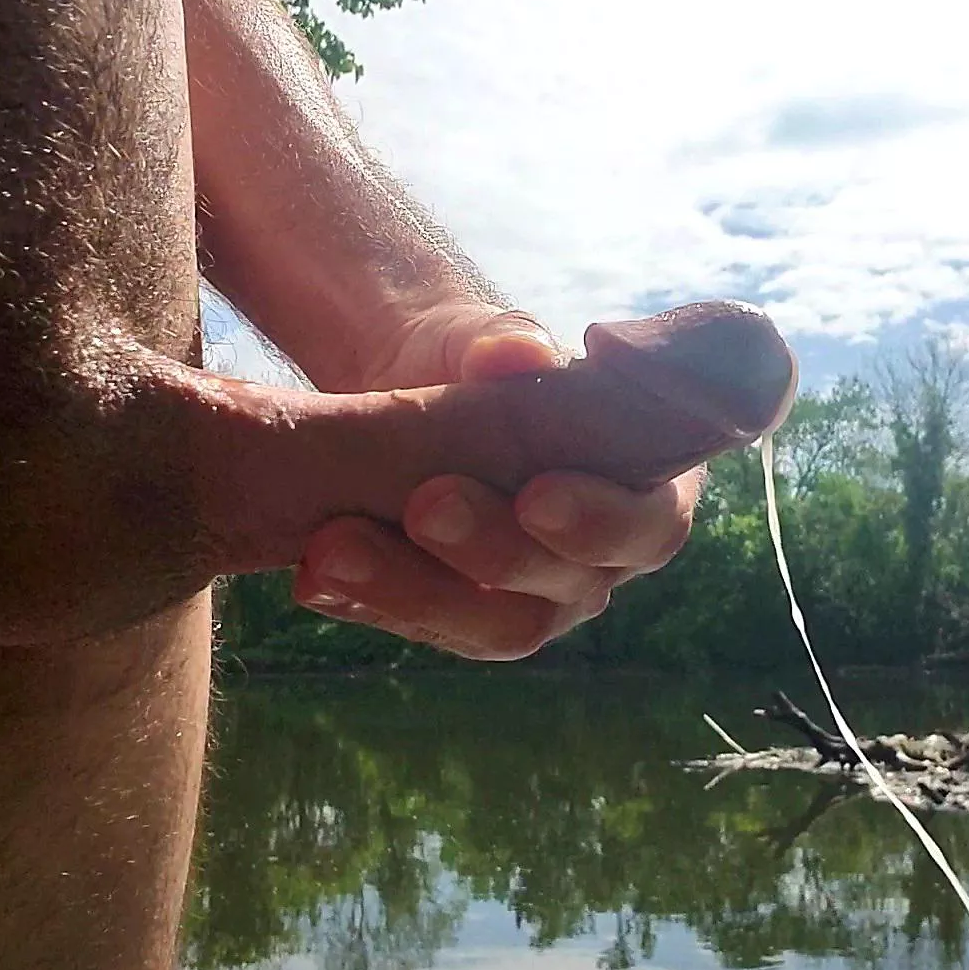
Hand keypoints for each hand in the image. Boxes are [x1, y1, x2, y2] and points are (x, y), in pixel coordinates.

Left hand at [287, 304, 703, 659]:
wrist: (415, 392)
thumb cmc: (484, 364)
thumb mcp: (488, 339)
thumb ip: (505, 344)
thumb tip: (516, 352)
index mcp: (650, 488)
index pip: (652, 521)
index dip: (603, 519)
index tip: (536, 491)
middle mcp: (607, 561)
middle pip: (571, 584)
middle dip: (495, 550)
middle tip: (425, 503)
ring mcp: (541, 602)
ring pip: (497, 626)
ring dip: (416, 591)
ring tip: (335, 550)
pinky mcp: (469, 622)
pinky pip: (427, 630)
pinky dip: (368, 603)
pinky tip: (316, 577)